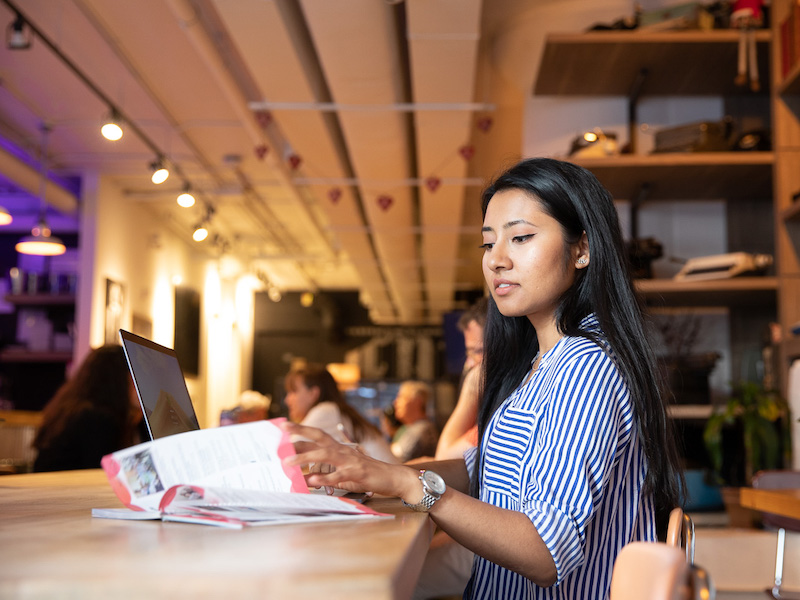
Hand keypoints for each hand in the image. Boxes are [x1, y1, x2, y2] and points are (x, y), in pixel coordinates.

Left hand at [282, 422, 418, 499]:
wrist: (392, 477)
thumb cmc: (366, 474)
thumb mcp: (344, 471)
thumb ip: (326, 472)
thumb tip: (305, 477)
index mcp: (339, 448)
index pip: (317, 436)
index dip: (301, 430)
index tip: (284, 426)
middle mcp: (343, 450)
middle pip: (319, 437)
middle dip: (300, 432)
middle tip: (283, 430)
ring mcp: (350, 460)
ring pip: (324, 455)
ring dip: (305, 458)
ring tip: (289, 462)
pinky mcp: (357, 472)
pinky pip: (338, 475)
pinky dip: (325, 478)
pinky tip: (312, 481)